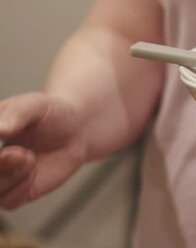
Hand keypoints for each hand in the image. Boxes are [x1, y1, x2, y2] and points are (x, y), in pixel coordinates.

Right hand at [0, 93, 87, 208]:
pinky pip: (8, 202)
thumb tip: (0, 129)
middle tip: (21, 152)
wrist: (75, 131)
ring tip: (29, 157)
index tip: (9, 150)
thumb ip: (16, 114)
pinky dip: (21, 188)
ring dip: (10, 176)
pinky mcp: (13, 194)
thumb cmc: (49, 114)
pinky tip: (33, 171)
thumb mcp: (34, 105)